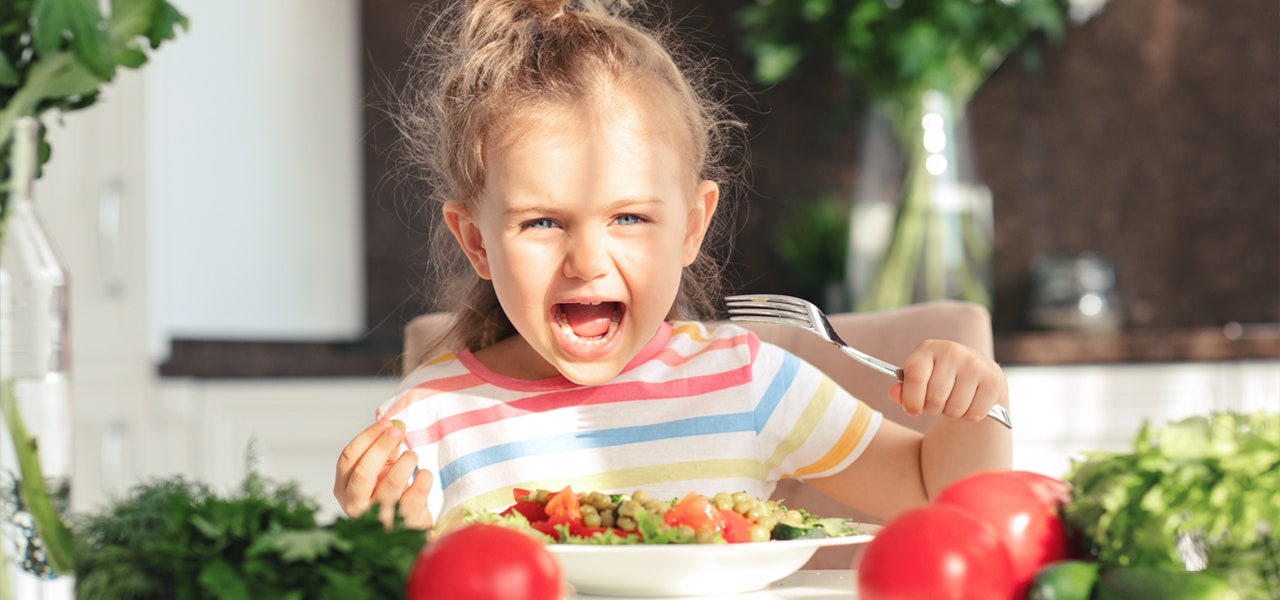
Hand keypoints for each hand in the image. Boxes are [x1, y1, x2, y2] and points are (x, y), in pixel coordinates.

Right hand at [334, 420, 433, 528]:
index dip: (367, 437)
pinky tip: (425, 474)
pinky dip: (422, 482)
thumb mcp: (383, 468)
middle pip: (363, 474)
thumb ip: (386, 448)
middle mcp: (355, 506)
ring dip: (404, 463)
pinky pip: (413, 501)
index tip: (386, 423)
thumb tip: (395, 426)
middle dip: (381, 448)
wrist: (406, 523)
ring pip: (390, 487)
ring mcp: (377, 519)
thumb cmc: (389, 491)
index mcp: (343, 488)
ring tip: (412, 455)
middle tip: (397, 431)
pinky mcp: (402, 527)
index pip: (347, 459)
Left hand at [889, 339, 1006, 422]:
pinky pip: (974, 414)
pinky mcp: (993, 381)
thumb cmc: (939, 377)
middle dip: (932, 409)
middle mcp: (952, 352)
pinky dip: (969, 416)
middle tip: (936, 404)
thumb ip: (903, 389)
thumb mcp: (919, 379)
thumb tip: (894, 394)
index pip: (915, 378)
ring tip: (953, 401)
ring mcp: (975, 365)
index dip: (911, 401)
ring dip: (951, 413)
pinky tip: (969, 402)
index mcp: (928, 349)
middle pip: (935, 398)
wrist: (977, 371)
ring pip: (955, 409)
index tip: (913, 410)